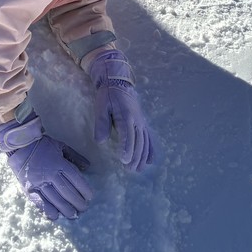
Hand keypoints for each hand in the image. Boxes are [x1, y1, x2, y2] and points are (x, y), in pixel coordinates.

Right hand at [0, 113, 92, 219]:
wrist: (19, 145)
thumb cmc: (42, 145)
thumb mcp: (60, 146)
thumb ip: (74, 156)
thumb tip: (87, 166)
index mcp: (59, 163)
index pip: (75, 179)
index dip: (84, 189)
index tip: (90, 197)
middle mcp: (50, 174)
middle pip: (67, 191)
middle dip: (77, 202)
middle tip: (83, 208)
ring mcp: (38, 182)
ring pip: (55, 199)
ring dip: (66, 208)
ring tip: (73, 215)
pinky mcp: (28, 188)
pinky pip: (39, 201)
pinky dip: (47, 209)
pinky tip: (55, 215)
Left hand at [88, 49, 151, 171]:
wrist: (119, 82)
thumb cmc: (108, 96)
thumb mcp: (101, 107)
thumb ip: (101, 124)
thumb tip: (101, 141)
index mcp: (125, 116)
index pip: (127, 136)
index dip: (126, 149)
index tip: (124, 160)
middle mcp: (136, 121)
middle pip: (138, 142)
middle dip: (134, 157)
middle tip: (129, 169)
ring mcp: (141, 122)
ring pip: (144, 142)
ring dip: (142, 156)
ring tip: (138, 169)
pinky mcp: (143, 123)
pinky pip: (149, 138)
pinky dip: (150, 149)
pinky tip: (150, 160)